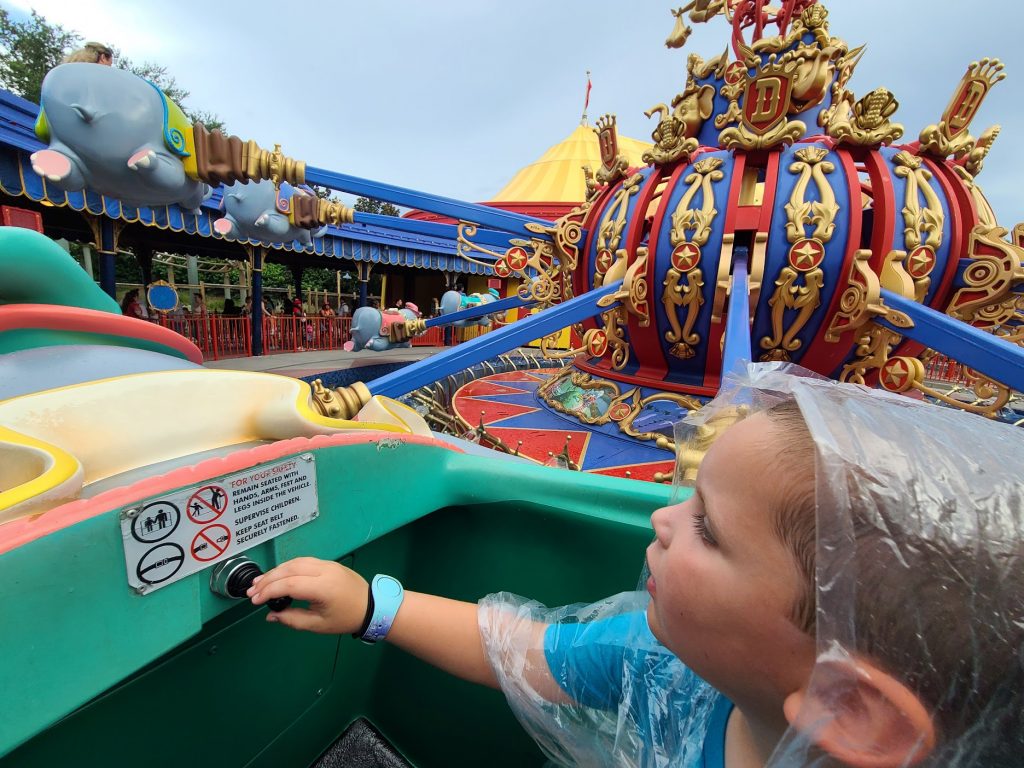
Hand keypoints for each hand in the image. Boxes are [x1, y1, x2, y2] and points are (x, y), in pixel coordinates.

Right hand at [247, 557, 368, 633]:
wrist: (371, 606)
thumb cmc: (346, 618)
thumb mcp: (318, 625)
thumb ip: (292, 620)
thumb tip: (271, 616)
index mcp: (323, 587)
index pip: (289, 584)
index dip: (269, 591)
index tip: (255, 600)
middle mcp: (324, 571)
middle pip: (289, 569)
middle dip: (268, 579)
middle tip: (251, 591)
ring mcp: (327, 564)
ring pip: (295, 562)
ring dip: (276, 571)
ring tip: (260, 583)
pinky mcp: (328, 563)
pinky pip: (303, 561)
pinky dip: (287, 568)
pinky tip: (278, 576)